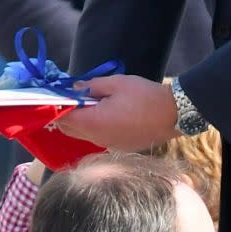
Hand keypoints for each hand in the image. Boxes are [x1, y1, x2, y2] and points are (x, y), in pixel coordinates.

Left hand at [58, 75, 177, 148]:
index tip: (56, 95)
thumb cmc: (145, 96)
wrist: (174, 115)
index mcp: (96, 123)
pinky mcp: (122, 148)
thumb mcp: (115, 83)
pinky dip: (95, 128)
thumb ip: (90, 86)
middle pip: (71, 131)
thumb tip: (75, 89)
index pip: (64, 119)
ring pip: (85, 136)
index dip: (57, 107)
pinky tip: (103, 116)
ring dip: (81, 122)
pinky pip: (100, 139)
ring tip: (86, 105)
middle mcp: (101, 139)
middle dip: (65, 116)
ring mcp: (111, 146)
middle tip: (68, 99)